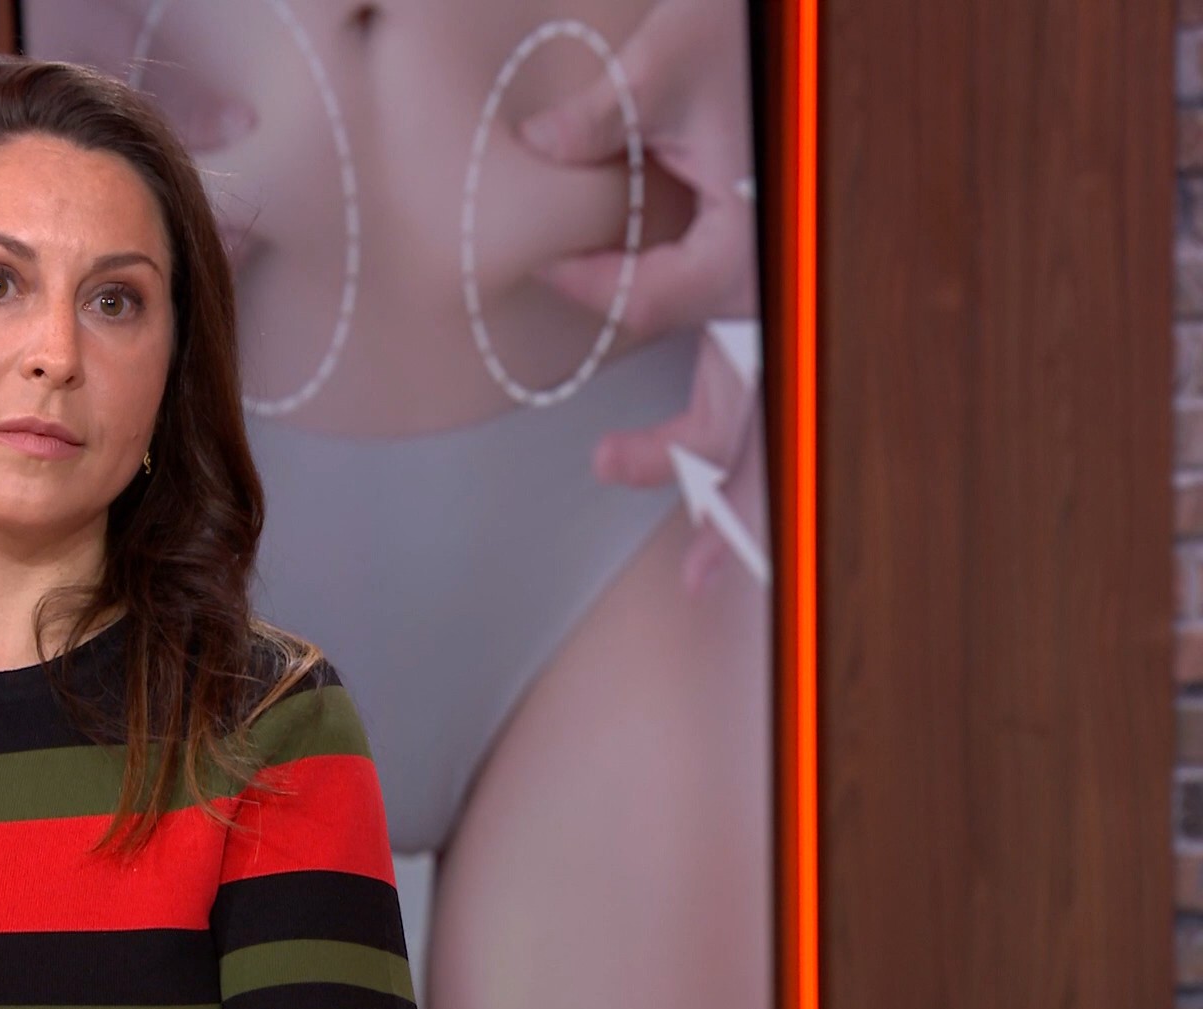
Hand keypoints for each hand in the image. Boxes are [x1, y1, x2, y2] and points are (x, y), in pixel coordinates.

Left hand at [517, 0, 764, 589]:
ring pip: (775, 418)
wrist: (845, 33)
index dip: (605, 295)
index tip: (556, 279)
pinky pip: (786, 396)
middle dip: (686, 459)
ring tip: (706, 573)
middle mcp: (789, 284)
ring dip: (741, 496)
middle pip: (743, 398)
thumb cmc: (770, 38)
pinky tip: (744, 511)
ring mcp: (802, 301)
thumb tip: (545, 145)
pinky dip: (766, 459)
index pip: (669, 294)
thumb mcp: (683, 52)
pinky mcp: (800, 302)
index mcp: (759, 232)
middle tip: (610, 469)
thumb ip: (616, 104)